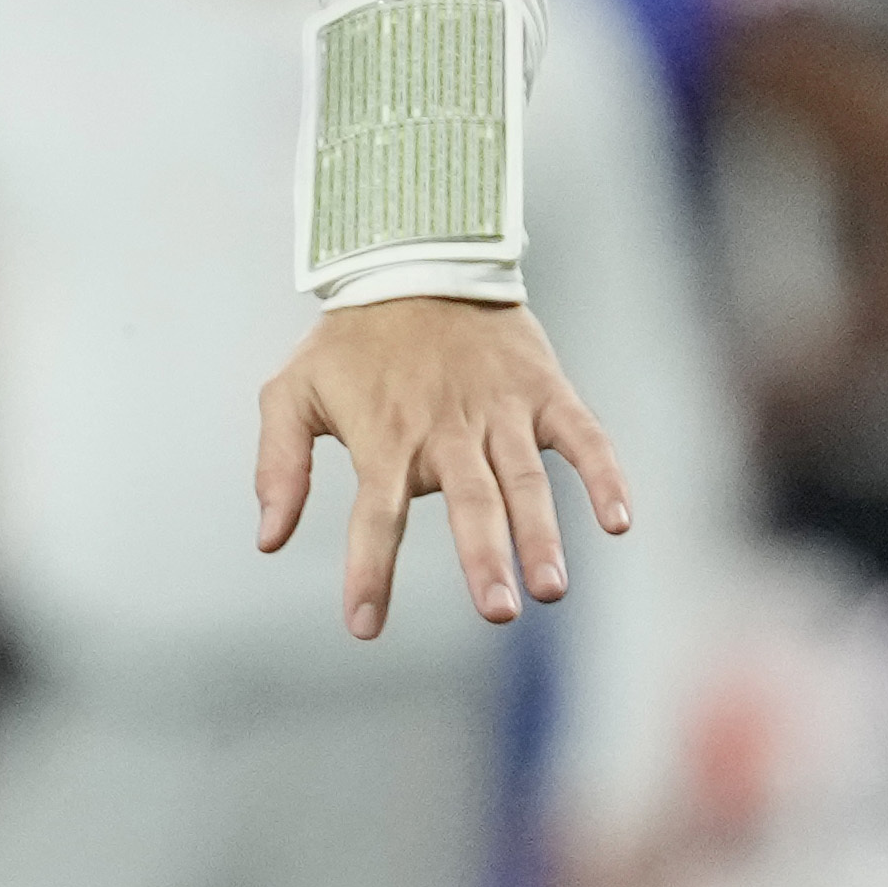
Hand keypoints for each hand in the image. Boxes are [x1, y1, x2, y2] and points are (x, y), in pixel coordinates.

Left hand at [252, 294, 633, 635]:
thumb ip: (278, 465)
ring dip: (540, 534)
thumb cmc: (349, 342)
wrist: (418, 260)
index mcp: (384, 439)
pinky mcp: (544, 391)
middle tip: (497, 612)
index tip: (364, 626)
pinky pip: (582, 437)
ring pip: (525, 480)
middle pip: (468, 503)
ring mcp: (500, 410)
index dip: (368, 571)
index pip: (374, 517)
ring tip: (550, 588)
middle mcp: (445, 431)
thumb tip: (267, 541)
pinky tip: (620, 522)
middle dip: (483, 559)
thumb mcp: (290, 392)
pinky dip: (604, 476)